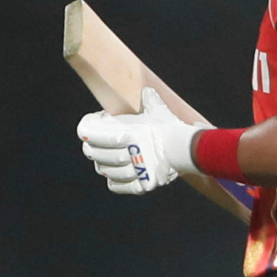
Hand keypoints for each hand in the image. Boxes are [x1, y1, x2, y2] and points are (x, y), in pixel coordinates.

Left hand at [77, 87, 208, 193]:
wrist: (190, 149)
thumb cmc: (172, 128)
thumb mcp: (159, 111)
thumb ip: (150, 101)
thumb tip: (148, 92)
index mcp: (128, 133)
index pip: (90, 133)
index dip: (87, 128)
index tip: (90, 124)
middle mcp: (128, 152)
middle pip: (93, 153)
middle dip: (92, 146)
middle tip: (95, 142)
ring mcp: (133, 170)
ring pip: (104, 170)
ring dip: (102, 163)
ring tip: (108, 157)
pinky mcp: (141, 185)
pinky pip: (116, 185)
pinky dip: (113, 180)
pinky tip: (116, 173)